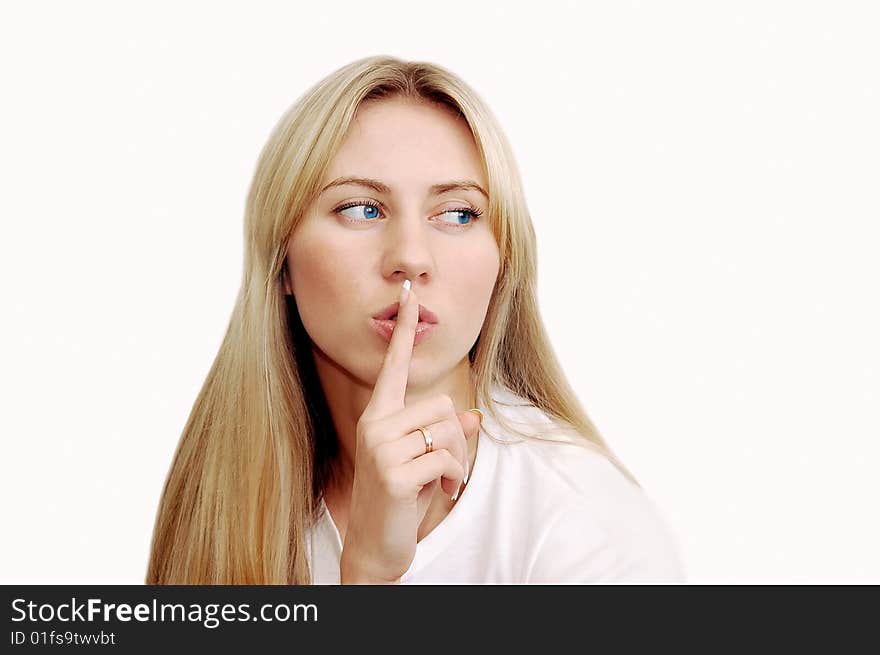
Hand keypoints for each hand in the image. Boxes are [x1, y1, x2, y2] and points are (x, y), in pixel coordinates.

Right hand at [339, 280, 480, 583]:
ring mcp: (381, 447)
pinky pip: (446, 456)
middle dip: (454, 437)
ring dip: (456, 458)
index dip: (405, 332)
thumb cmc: (400, 500)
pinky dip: (453, 474)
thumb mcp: (426, 462)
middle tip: (443, 465)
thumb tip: (475, 416)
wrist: (376, 545)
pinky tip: (441, 489)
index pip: (394, 368)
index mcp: (379, 417)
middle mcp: (375, 425)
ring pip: (447, 429)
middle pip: (441, 404)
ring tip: (440, 478)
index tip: (408, 296)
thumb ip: (446, 435)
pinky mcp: (392, 471)